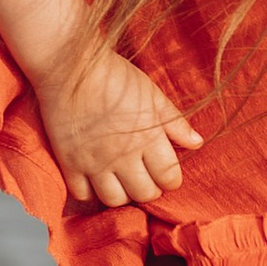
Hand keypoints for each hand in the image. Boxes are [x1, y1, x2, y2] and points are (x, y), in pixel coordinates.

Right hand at [37, 47, 203, 209]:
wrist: (69, 66)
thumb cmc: (115, 76)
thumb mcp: (152, 94)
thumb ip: (174, 122)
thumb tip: (197, 143)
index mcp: (148, 138)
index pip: (169, 178)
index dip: (170, 179)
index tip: (165, 172)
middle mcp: (123, 156)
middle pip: (144, 194)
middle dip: (150, 189)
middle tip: (144, 177)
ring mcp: (95, 162)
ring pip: (115, 200)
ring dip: (122, 194)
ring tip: (121, 181)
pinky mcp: (70, 163)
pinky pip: (83, 195)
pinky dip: (91, 192)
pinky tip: (95, 179)